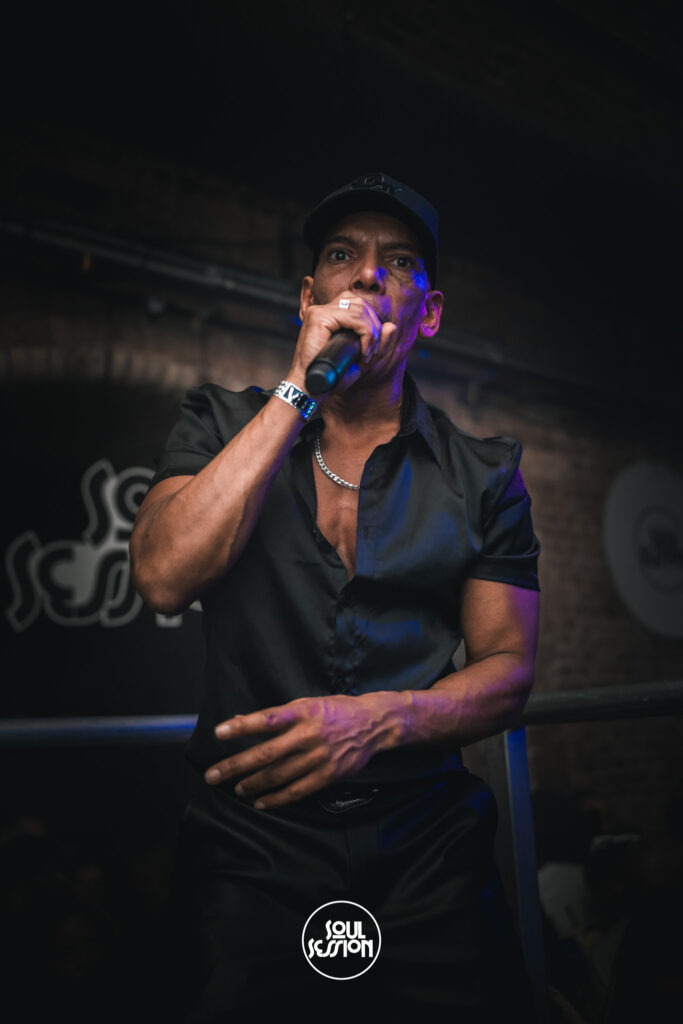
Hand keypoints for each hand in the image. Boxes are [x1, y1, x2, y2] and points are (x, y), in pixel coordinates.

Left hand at [204, 693, 401, 808]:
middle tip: (213, 775)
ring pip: (279, 775)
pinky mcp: (328, 775)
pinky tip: (261, 802)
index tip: (219, 732)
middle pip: (266, 753)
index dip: (242, 726)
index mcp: (302, 713)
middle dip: (236, 765)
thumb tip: (239, 720)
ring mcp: (319, 757)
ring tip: (237, 788)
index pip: (267, 719)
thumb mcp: (306, 705)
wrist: (373, 724)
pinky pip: (297, 791)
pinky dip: (277, 799)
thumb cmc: (335, 711)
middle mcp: (309, 735)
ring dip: (253, 784)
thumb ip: (275, 715)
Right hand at [288, 291, 395, 395]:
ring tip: (368, 353)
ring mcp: (319, 311)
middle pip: (360, 303)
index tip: (372, 349)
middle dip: (374, 326)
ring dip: (371, 332)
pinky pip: (354, 317)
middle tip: (372, 351)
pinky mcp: (319, 317)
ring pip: (359, 309)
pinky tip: (364, 352)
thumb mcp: (360, 360)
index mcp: (328, 316)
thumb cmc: (331, 378)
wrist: (311, 389)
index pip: (357, 304)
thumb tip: (391, 325)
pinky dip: (366, 334)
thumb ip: (376, 344)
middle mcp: (322, 310)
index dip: (371, 322)